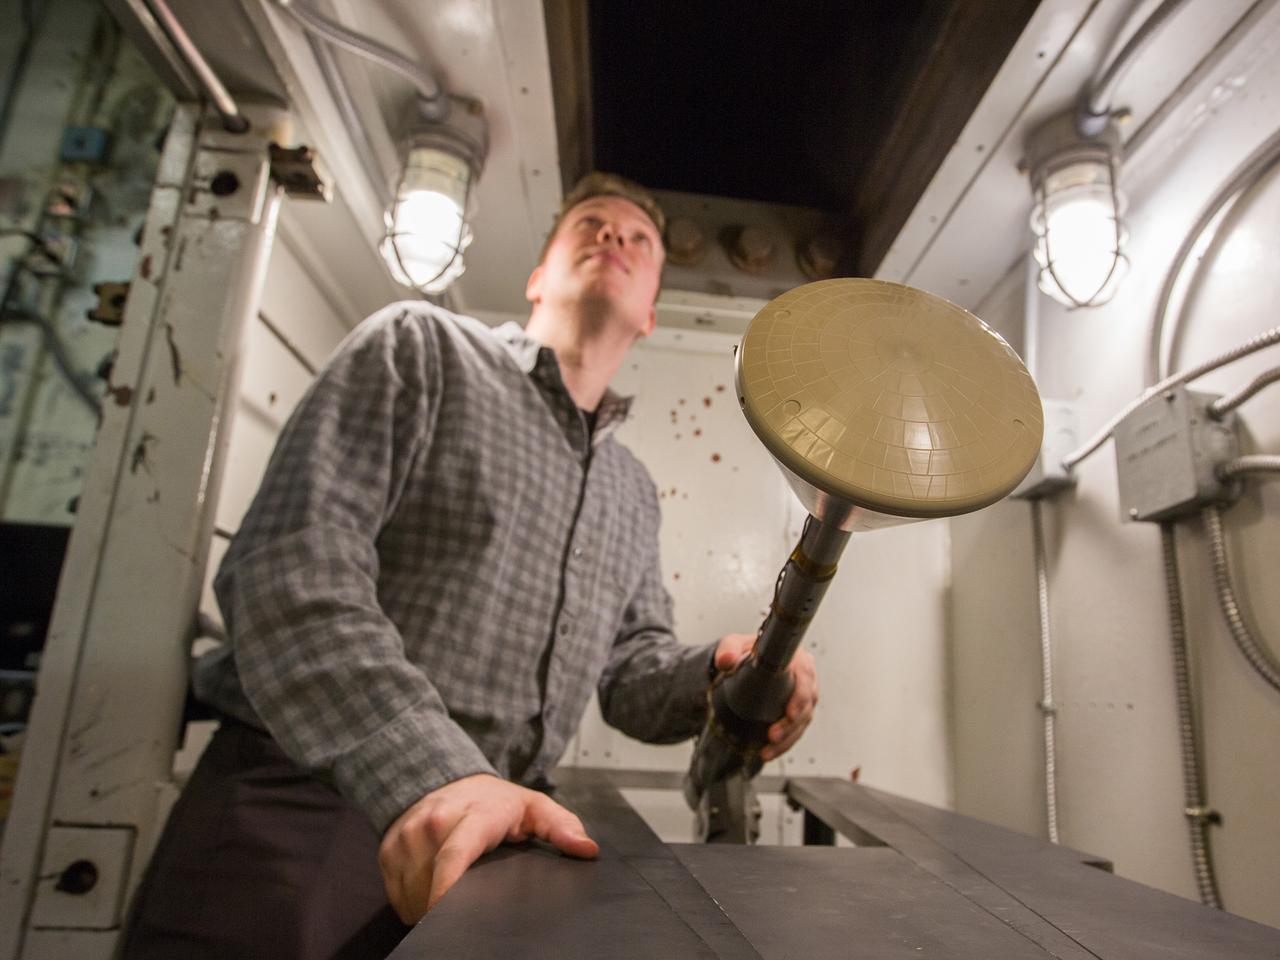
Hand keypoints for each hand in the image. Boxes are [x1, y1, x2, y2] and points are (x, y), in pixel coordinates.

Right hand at [378, 773, 598, 923]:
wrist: (444, 777)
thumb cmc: (493, 802)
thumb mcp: (532, 807)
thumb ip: (561, 827)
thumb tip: (586, 849)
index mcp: (472, 815)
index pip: (455, 854)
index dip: (448, 886)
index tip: (446, 914)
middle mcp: (433, 823)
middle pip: (432, 883)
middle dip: (446, 908)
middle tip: (467, 918)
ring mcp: (406, 837)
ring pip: (412, 894)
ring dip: (430, 909)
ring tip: (453, 902)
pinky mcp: (387, 851)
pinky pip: (396, 896)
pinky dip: (412, 906)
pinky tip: (431, 898)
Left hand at [713, 633, 817, 761]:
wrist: (744, 662)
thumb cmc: (745, 651)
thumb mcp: (734, 645)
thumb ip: (728, 650)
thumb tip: (725, 660)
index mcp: (796, 657)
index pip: (806, 677)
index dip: (800, 697)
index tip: (790, 713)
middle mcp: (804, 676)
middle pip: (807, 704)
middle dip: (791, 725)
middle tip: (772, 736)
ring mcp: (803, 695)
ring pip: (803, 721)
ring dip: (787, 739)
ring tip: (767, 750)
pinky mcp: (798, 711)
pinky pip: (796, 730)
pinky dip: (784, 743)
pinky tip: (768, 752)